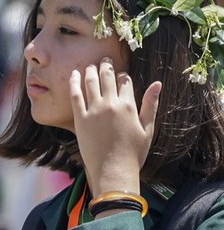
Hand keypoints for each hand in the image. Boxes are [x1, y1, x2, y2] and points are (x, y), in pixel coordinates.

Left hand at [69, 58, 159, 197]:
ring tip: (89, 65)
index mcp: (129, 106)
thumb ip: (151, 104)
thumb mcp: (148, 128)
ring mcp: (94, 111)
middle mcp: (111, 105)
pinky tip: (73, 75)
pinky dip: (73, 83)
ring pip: (91, 82)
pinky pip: (75, 96)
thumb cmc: (134, 153)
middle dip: (106, 65)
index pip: (125, 82)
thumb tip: (157, 83)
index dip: (122, 75)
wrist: (113, 171)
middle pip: (108, 77)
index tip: (120, 73)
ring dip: (90, 70)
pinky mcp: (80, 119)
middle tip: (104, 59)